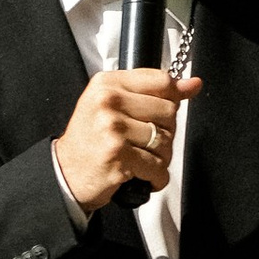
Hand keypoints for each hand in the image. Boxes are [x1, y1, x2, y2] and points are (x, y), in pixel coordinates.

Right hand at [53, 66, 201, 215]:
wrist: (65, 173)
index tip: (163, 114)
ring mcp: (112, 128)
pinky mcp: (118, 155)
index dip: (172, 99)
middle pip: (168, 111)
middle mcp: (108, 101)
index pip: (161, 81)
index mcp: (108, 84)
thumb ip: (153, 92)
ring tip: (141, 160)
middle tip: (145, 143)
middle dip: (165, 133)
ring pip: (165, 141)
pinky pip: (157, 166)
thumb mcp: (114, 106)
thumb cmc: (91, 141)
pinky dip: (156, 177)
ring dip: (160, 158)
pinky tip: (142, 176)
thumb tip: (192, 84)